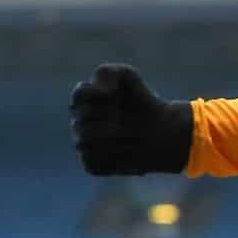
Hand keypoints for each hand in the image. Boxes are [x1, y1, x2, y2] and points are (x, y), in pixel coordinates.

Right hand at [69, 64, 193, 174]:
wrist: (158, 130)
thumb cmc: (139, 100)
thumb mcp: (126, 75)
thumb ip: (105, 73)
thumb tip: (102, 91)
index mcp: (82, 102)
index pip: (78, 95)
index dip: (95, 94)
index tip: (114, 94)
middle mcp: (79, 125)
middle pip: (80, 119)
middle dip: (106, 115)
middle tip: (122, 116)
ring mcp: (83, 145)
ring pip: (83, 142)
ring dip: (109, 136)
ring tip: (127, 133)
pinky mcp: (92, 164)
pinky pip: (93, 160)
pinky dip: (112, 154)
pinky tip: (127, 149)